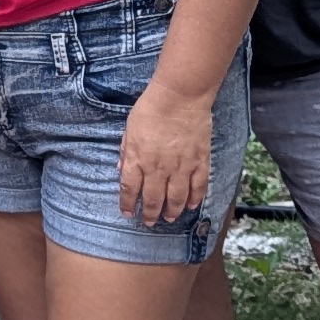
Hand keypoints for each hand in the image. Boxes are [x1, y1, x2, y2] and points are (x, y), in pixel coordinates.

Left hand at [117, 80, 215, 228]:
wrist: (180, 96)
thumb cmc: (151, 108)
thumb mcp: (129, 128)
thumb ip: (126, 151)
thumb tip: (120, 169)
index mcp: (137, 159)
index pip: (129, 189)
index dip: (128, 204)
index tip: (127, 213)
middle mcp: (158, 168)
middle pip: (153, 199)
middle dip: (150, 214)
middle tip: (149, 223)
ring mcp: (180, 167)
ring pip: (176, 198)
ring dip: (172, 211)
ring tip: (170, 218)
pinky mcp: (199, 161)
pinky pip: (198, 186)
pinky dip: (195, 199)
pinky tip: (191, 206)